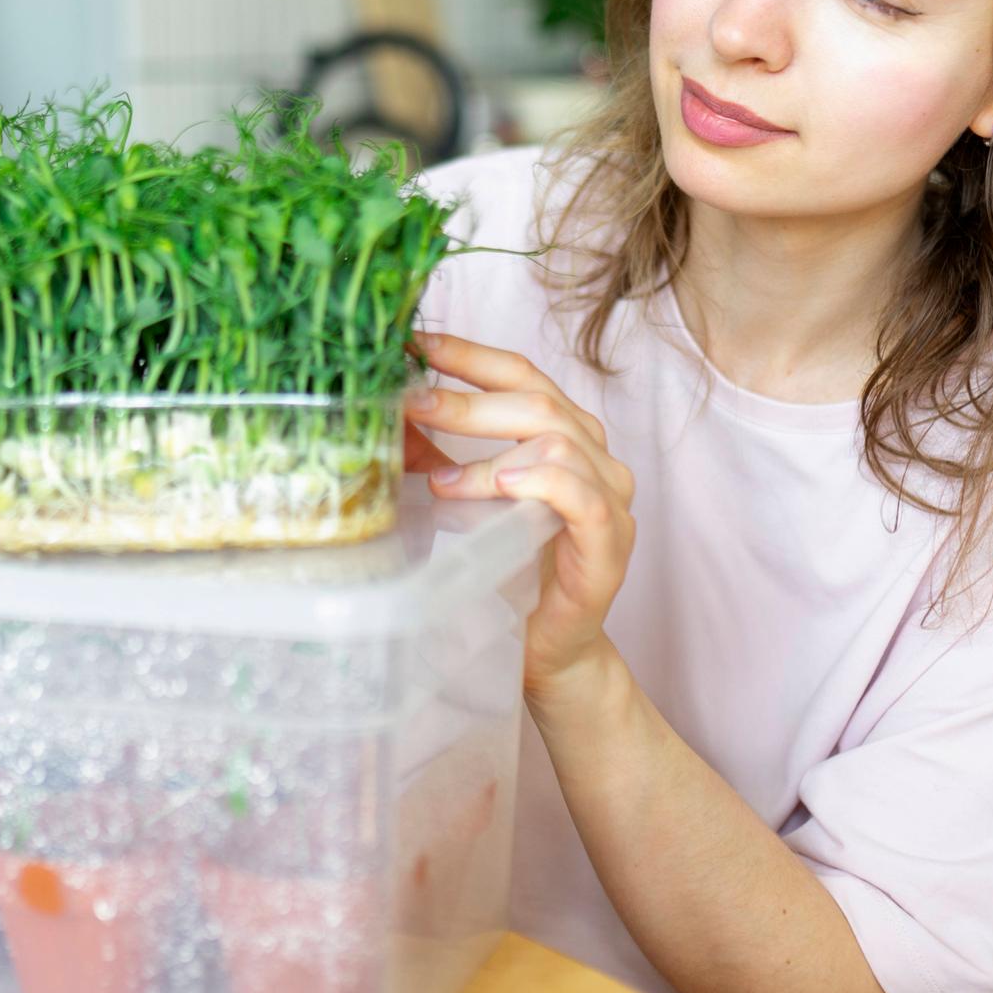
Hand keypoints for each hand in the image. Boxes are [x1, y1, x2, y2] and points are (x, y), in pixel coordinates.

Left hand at [404, 331, 636, 697]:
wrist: (546, 650)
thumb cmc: (509, 571)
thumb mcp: (462, 502)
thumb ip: (435, 457)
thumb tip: (382, 416)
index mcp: (564, 433)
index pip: (519, 374)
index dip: (468, 354)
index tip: (413, 342)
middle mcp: (595, 456)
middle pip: (536, 401)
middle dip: (465, 399)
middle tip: (408, 404)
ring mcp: (610, 497)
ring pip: (559, 443)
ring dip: (490, 454)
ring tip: (440, 480)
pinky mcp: (610, 543)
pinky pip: (583, 497)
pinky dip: (541, 483)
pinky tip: (504, 487)